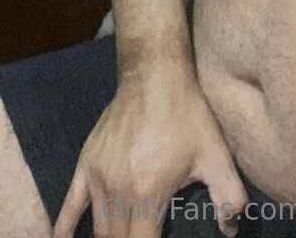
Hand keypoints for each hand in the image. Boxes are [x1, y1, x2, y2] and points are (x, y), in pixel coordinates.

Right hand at [54, 64, 246, 237]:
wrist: (154, 74)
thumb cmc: (187, 115)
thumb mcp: (217, 156)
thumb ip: (231, 198)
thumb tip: (231, 230)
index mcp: (147, 194)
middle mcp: (116, 191)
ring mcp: (96, 177)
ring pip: (97, 230)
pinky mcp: (85, 163)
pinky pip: (69, 205)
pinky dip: (64, 228)